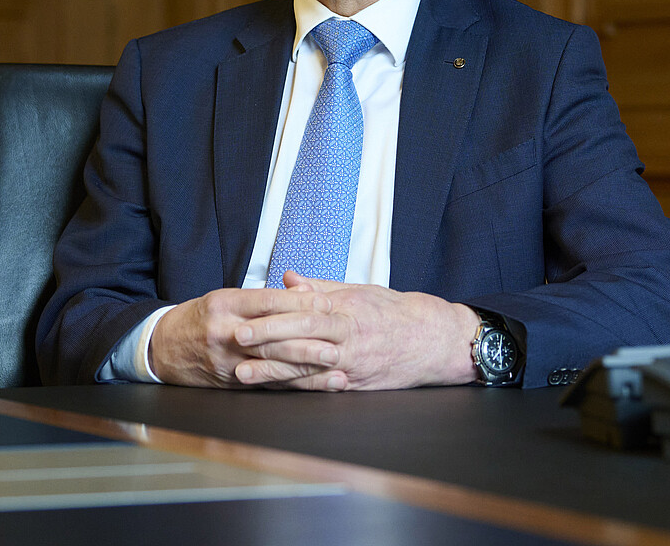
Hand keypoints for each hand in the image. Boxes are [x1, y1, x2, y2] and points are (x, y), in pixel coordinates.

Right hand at [149, 285, 338, 387]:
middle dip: (308, 340)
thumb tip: (304, 292)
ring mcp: (227, 361)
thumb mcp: (226, 298)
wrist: (163, 348)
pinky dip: (295, 384)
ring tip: (336, 367)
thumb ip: (263, 298)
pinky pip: (267, 383)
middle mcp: (224, 332)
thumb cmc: (201, 318)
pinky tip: (317, 385)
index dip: (298, 303)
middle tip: (338, 340)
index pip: (266, 302)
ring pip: (272, 363)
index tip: (326, 302)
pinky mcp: (230, 382)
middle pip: (272, 336)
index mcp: (224, 304)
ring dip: (307, 367)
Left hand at [232, 272, 480, 390]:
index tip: (244, 315)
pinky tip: (273, 390)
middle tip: (235, 340)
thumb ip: (319, 288)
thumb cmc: (393, 312)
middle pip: (302, 337)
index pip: (304, 310)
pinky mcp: (356, 385)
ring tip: (243, 374)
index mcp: (347, 308)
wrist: (434, 340)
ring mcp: (352, 364)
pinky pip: (321, 387)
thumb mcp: (359, 291)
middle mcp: (349, 336)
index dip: (272, 314)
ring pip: (307, 367)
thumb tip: (286, 279)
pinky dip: (296, 388)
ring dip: (273, 371)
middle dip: (266, 339)